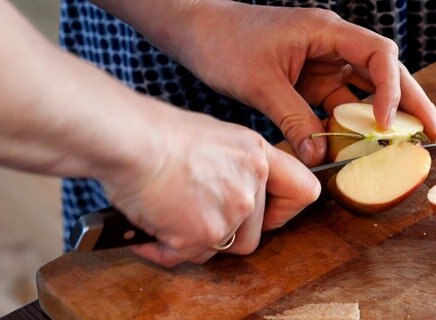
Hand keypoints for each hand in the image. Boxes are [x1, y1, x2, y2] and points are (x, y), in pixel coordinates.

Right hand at [102, 105, 320, 266]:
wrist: (130, 140)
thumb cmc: (159, 133)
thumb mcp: (214, 138)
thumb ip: (233, 167)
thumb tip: (226, 189)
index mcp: (257, 157)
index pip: (304, 191)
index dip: (286, 210)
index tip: (269, 215)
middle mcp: (251, 186)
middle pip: (251, 235)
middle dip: (223, 233)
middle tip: (193, 216)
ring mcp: (230, 212)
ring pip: (219, 249)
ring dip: (193, 241)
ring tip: (167, 218)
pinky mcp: (203, 234)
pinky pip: (185, 257)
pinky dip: (164, 249)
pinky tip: (148, 231)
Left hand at [172, 1, 435, 164]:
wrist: (198, 32)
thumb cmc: (225, 43)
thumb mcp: (260, 83)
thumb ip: (292, 118)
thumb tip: (318, 156)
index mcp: (325, 32)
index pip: (378, 55)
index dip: (393, 89)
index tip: (388, 125)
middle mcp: (331, 45)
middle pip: (383, 72)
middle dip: (410, 101)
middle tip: (432, 132)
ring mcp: (321, 64)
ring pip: (361, 91)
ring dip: (379, 118)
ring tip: (402, 146)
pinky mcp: (308, 81)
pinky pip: (335, 104)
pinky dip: (345, 125)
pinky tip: (353, 147)